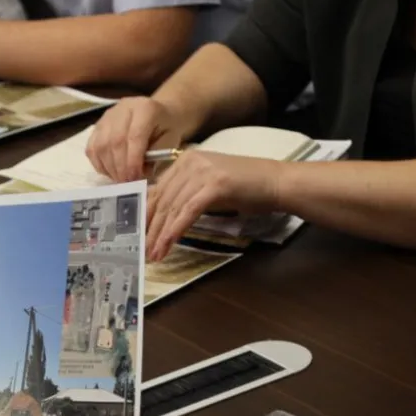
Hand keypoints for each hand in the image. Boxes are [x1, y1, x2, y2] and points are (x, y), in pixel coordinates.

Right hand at [86, 97, 195, 182]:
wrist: (158, 114)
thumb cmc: (166, 129)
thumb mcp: (170, 141)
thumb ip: (156, 157)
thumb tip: (140, 175)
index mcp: (145, 108)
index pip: (135, 136)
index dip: (133, 160)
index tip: (135, 178)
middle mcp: (123, 108)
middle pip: (114, 141)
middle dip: (120, 167)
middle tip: (127, 183)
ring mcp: (107, 117)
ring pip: (100, 146)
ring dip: (109, 168)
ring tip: (120, 179)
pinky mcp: (97, 126)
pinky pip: (91, 148)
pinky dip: (99, 164)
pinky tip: (111, 172)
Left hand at [146, 150, 283, 260]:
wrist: (277, 182)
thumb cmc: (246, 188)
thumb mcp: (208, 186)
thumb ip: (185, 194)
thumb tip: (162, 215)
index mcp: (185, 161)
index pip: (157, 190)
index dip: (145, 215)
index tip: (138, 235)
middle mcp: (189, 162)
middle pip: (161, 200)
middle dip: (150, 228)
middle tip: (143, 250)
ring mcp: (202, 172)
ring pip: (172, 208)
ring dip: (160, 235)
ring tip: (154, 254)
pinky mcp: (214, 185)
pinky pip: (187, 212)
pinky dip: (175, 231)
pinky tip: (168, 245)